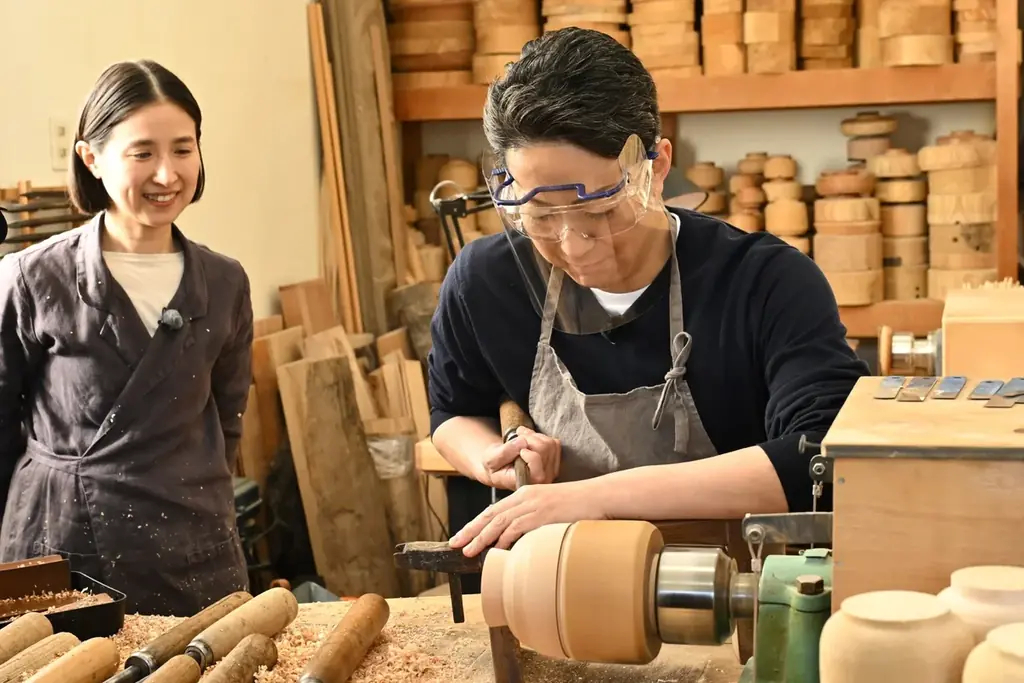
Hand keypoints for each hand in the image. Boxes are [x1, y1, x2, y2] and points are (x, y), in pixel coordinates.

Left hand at [448, 479, 608, 556]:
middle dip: (471, 530)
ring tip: (469, 551)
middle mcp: (526, 497)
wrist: (599, 496)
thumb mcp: (551, 509)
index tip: (463, 536)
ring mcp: (534, 505)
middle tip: (456, 544)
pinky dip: (505, 538)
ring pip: (500, 522)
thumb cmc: (579, 505)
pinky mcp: (543, 514)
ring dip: (482, 537)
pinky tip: (496, 548)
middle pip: (491, 515)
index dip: (477, 524)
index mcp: (526, 494)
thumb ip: (535, 520)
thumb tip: (521, 541)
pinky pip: (518, 527)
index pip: (495, 510)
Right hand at [482, 426, 560, 488]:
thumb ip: (503, 453)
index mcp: (527, 484)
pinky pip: (555, 443)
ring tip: (521, 439)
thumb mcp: (490, 461)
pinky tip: (529, 442)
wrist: (500, 468)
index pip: (538, 466)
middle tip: (517, 439)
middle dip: (529, 439)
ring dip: (534, 437)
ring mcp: (551, 472)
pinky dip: (541, 437)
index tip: (519, 452)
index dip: (529, 453)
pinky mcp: (555, 462)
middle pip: (544, 449)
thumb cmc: (494, 467)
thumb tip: (522, 443)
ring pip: (550, 444)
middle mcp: (542, 481)